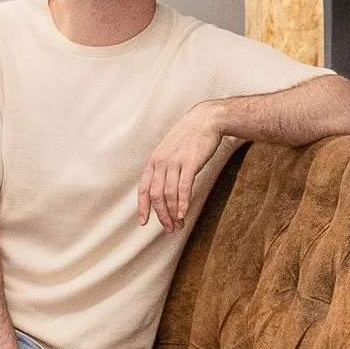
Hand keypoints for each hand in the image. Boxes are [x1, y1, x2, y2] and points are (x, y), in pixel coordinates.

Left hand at [137, 101, 227, 232]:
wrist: (206, 120)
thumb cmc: (190, 137)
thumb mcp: (170, 150)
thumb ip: (164, 167)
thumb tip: (164, 187)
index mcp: (154, 161)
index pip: (144, 189)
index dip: (143, 207)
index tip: (143, 222)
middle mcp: (161, 162)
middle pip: (156, 196)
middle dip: (161, 215)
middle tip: (169, 229)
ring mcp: (175, 162)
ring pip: (169, 194)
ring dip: (173, 213)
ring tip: (178, 225)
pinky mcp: (190, 163)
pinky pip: (183, 188)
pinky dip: (182, 203)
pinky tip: (183, 214)